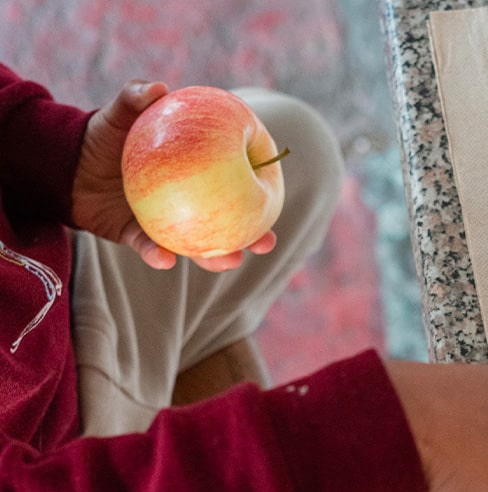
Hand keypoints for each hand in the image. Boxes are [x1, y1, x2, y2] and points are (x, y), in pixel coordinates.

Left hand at [71, 80, 276, 271]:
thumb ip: (136, 97)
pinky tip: (165, 259)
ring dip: (214, 258)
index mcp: (196, 176)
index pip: (236, 184)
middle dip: (252, 238)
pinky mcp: (139, 239)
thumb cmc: (101, 135)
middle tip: (266, 242)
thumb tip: (159, 88)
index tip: (274, 198)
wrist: (65, 165)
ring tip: (228, 260)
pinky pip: (151, 249)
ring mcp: (166, 224)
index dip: (259, 194)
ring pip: (198, 245)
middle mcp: (188, 204)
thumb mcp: (119, 113)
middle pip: (229, 224)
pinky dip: (157, 255)